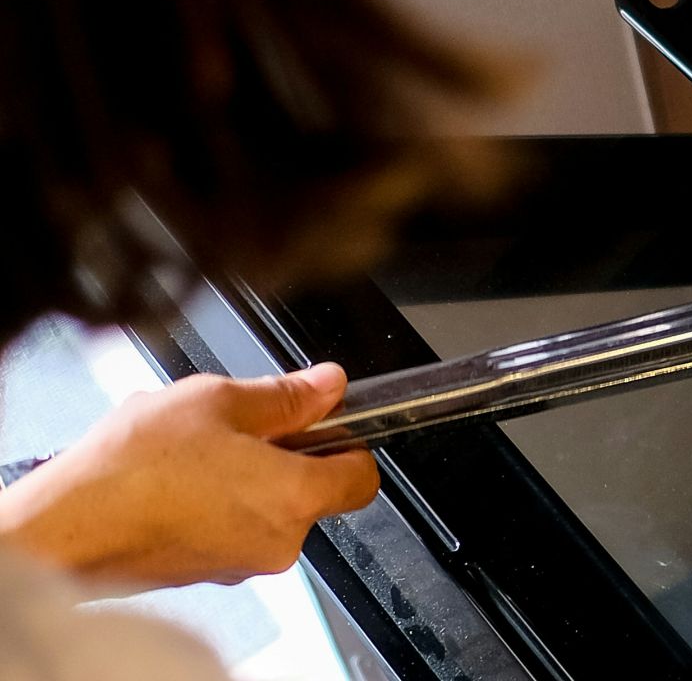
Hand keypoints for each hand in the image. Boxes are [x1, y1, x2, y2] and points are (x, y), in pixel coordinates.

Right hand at [0, 365, 377, 590]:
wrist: (62, 529)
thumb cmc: (132, 470)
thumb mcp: (217, 401)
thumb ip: (284, 395)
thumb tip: (327, 385)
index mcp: (295, 496)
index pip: (363, 478)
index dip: (348, 443)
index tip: (324, 422)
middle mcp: (278, 540)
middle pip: (313, 491)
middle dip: (286, 455)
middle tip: (242, 427)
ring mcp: (241, 563)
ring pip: (267, 508)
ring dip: (246, 476)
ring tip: (197, 450)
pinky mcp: (205, 572)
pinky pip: (231, 528)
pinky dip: (216, 502)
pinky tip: (176, 478)